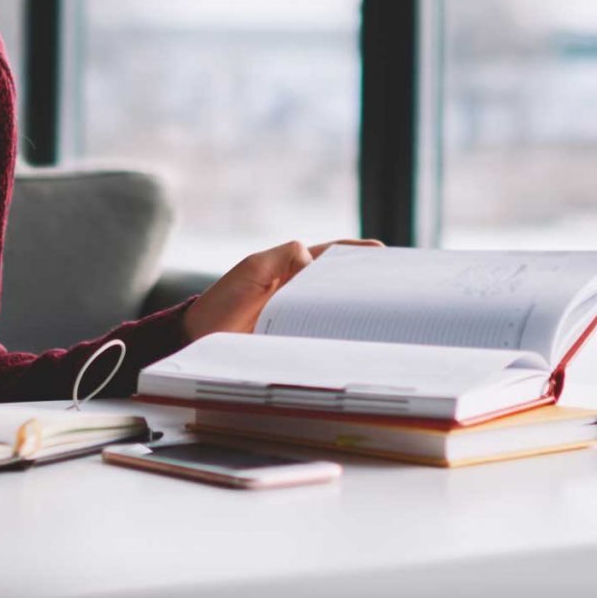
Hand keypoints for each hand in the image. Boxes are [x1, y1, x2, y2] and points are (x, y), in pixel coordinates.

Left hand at [183, 239, 383, 339]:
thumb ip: (284, 257)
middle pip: (344, 285)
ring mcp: (302, 318)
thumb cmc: (225, 300)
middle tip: (396, 288)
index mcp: (296, 268)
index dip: (360, 255)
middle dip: (369, 285)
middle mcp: (304, 292)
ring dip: (358, 315)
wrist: (200, 338)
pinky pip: (324, 338)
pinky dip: (340, 339)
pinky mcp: (298, 341)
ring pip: (338, 312)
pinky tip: (356, 342)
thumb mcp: (253, 268)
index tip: (386, 256)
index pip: (336, 256)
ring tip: (383, 318)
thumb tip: (313, 263)